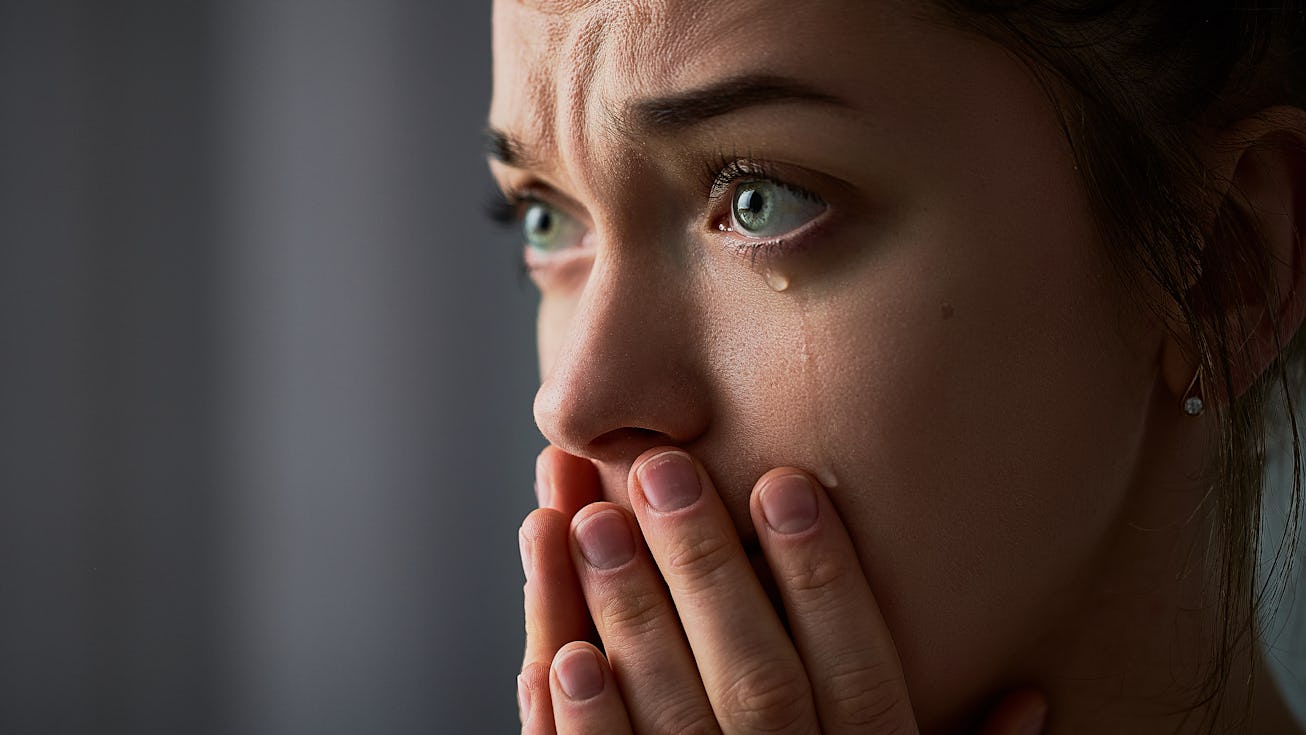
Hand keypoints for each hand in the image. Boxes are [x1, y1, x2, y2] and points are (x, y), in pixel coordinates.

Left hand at [517, 446, 1047, 733]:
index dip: (824, 579)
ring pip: (672, 724)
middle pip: (757, 680)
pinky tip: (557, 654)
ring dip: (626, 621)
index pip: (864, 674)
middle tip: (661, 470)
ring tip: (587, 522)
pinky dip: (583, 729)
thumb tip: (1036, 699)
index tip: (784, 482)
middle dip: (706, 570)